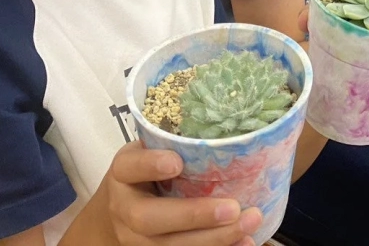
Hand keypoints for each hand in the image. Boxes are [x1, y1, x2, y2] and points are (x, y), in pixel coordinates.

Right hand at [96, 141, 261, 245]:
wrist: (119, 211)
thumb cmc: (147, 173)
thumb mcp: (151, 151)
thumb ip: (176, 145)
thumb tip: (229, 134)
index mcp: (123, 173)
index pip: (130, 167)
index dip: (150, 165)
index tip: (176, 162)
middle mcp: (124, 209)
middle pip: (149, 218)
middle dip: (193, 216)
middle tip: (233, 208)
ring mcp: (135, 239)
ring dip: (214, 238)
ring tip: (248, 223)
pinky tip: (244, 242)